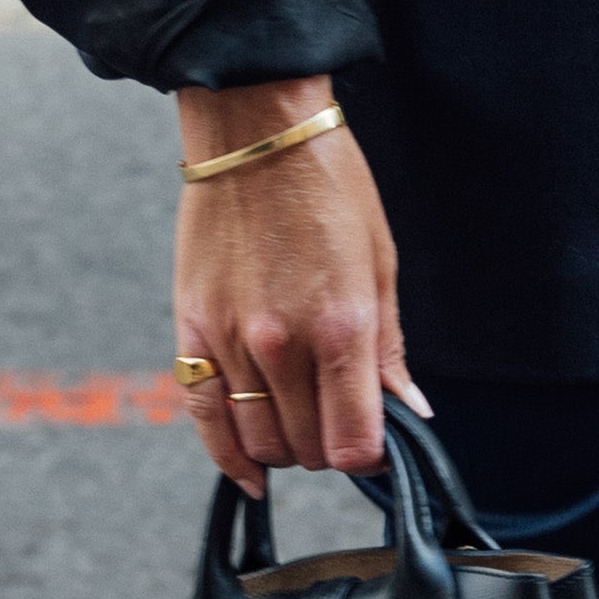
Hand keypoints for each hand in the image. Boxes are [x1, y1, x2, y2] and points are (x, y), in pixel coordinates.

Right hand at [171, 83, 409, 496]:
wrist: (255, 129)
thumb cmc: (329, 185)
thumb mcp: (380, 262)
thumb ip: (388, 348)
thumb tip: (408, 412)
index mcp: (341, 325)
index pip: (354, 443)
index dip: (371, 456)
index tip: (376, 442)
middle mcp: (282, 343)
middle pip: (307, 448)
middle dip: (329, 447)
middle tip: (339, 420)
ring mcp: (230, 339)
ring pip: (257, 439)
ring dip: (284, 445)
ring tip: (300, 421)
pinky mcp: (191, 327)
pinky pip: (202, 415)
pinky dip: (227, 453)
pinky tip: (250, 469)